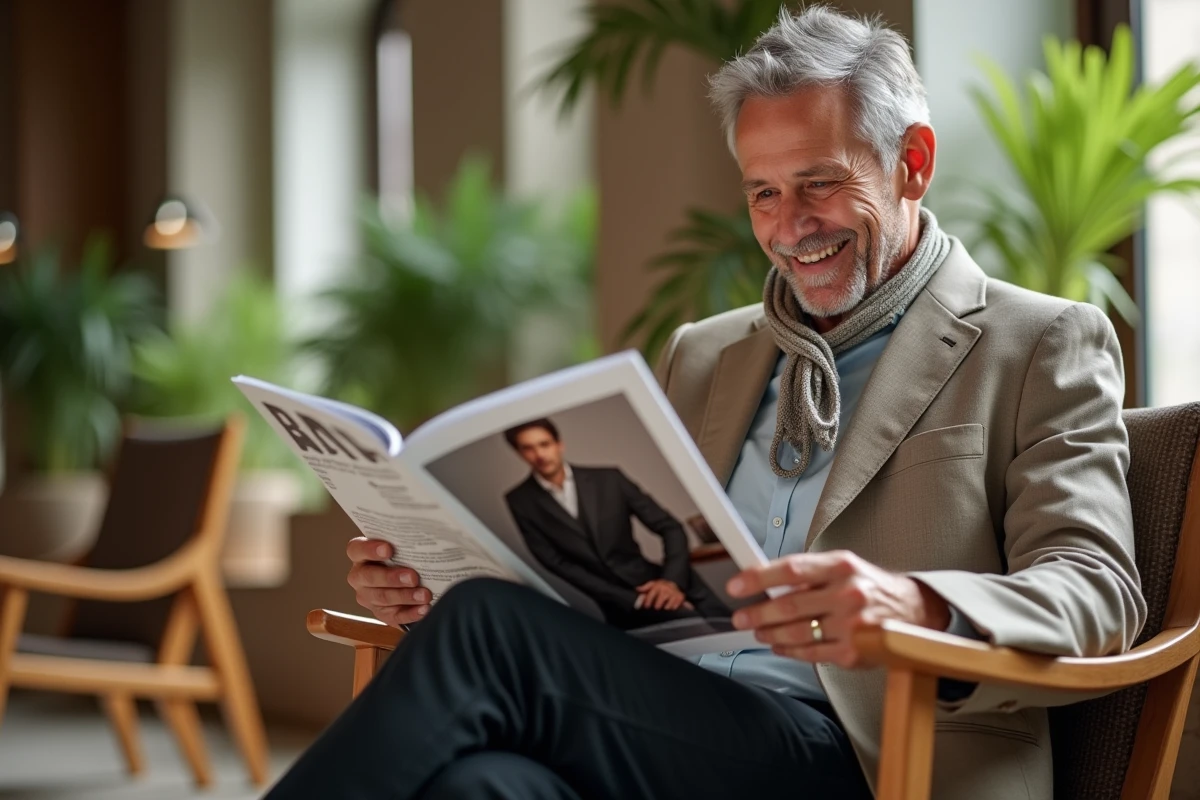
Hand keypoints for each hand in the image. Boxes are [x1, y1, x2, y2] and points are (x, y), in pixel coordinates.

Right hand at [346, 537, 431, 626]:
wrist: (410, 579)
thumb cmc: (403, 556)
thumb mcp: (400, 547)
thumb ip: (404, 544)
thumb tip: (423, 539)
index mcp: (360, 554)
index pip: (357, 549)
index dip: (370, 549)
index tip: (388, 549)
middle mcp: (360, 576)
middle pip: (369, 577)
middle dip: (391, 577)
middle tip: (412, 577)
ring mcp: (368, 596)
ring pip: (382, 597)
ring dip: (405, 596)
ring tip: (424, 594)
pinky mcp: (381, 613)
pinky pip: (394, 615)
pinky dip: (411, 613)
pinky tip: (424, 608)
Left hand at [635, 579, 686, 610]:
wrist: (674, 583)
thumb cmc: (661, 586)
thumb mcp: (653, 584)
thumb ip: (644, 587)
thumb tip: (637, 589)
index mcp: (658, 586)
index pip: (652, 594)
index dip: (648, 600)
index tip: (646, 606)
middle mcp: (666, 589)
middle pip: (660, 601)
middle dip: (657, 605)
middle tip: (656, 607)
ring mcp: (673, 593)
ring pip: (668, 606)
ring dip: (665, 607)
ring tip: (664, 607)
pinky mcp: (680, 597)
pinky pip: (675, 606)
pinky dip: (673, 608)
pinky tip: (671, 606)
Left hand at [726, 550, 950, 668]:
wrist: (914, 611)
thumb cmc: (870, 587)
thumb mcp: (844, 567)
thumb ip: (809, 574)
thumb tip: (766, 582)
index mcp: (842, 566)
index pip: (792, 569)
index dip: (759, 577)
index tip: (737, 585)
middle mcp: (847, 593)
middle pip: (790, 604)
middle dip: (758, 613)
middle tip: (740, 616)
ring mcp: (852, 625)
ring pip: (798, 632)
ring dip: (771, 633)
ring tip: (758, 631)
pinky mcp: (854, 652)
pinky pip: (812, 652)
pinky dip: (790, 650)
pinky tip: (779, 646)